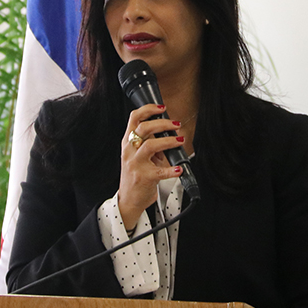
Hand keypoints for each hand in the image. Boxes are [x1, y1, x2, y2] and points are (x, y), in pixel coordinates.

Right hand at [119, 103, 184, 229]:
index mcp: (128, 143)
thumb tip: (168, 132)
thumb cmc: (135, 176)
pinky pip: (160, 171)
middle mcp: (129, 151)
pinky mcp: (144, 178)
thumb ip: (149, 143)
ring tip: (180, 141)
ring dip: (168, 141)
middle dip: (162, 123)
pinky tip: (179, 168)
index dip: (148, 109)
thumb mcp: (137, 155)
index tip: (161, 108)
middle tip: (176, 124)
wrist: (129, 199)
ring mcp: (135, 164)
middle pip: (143, 129)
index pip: (134, 119)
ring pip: (150, 146)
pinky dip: (172, 169)